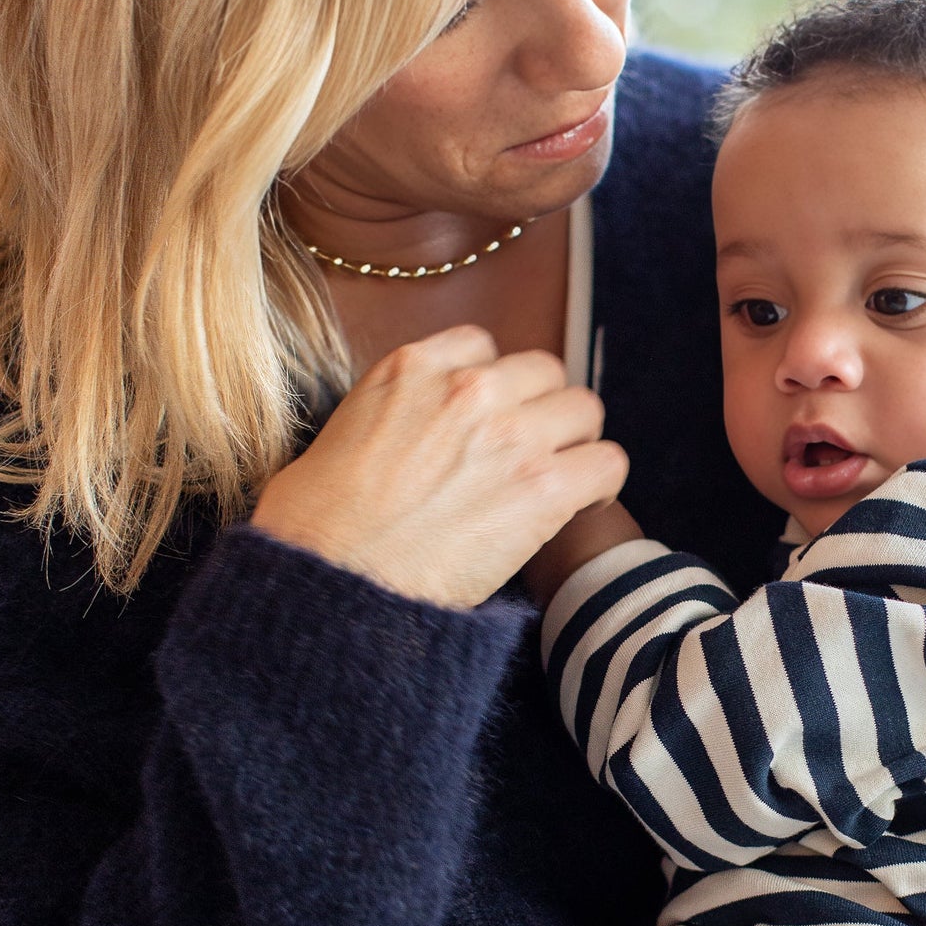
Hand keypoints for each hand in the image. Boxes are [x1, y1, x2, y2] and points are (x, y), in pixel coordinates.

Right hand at [251, 326, 626, 608]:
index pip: (483, 346)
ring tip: (561, 480)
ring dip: (575, 443)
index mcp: (413, 366)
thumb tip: (402, 434)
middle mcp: (468, 387)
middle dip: (542, 410)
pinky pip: (607, 462)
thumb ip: (388, 413)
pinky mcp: (543, 486)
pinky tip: (583, 506)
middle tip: (531, 454)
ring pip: (584, 410)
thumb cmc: (318, 527)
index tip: (492, 418)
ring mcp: (510, 433)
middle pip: (545, 372)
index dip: (495, 386)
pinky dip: (602, 484)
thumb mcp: (339, 435)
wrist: (334, 579)